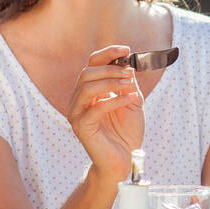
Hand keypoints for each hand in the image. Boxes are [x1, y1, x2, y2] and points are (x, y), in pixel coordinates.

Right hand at [67, 46, 143, 188]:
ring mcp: (77, 114)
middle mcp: (79, 100)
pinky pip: (95, 108)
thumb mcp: (131, 101)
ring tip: (129, 84)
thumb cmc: (126, 132)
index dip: (107, 54)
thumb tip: (129, 62)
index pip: (92, 64)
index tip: (126, 49)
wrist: (124, 159)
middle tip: (130, 72)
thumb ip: (128, 83)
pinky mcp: (81, 127)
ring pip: (86, 88)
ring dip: (110, 82)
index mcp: (90, 91)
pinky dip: (115, 100)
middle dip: (110, 69)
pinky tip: (130, 99)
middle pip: (87, 73)